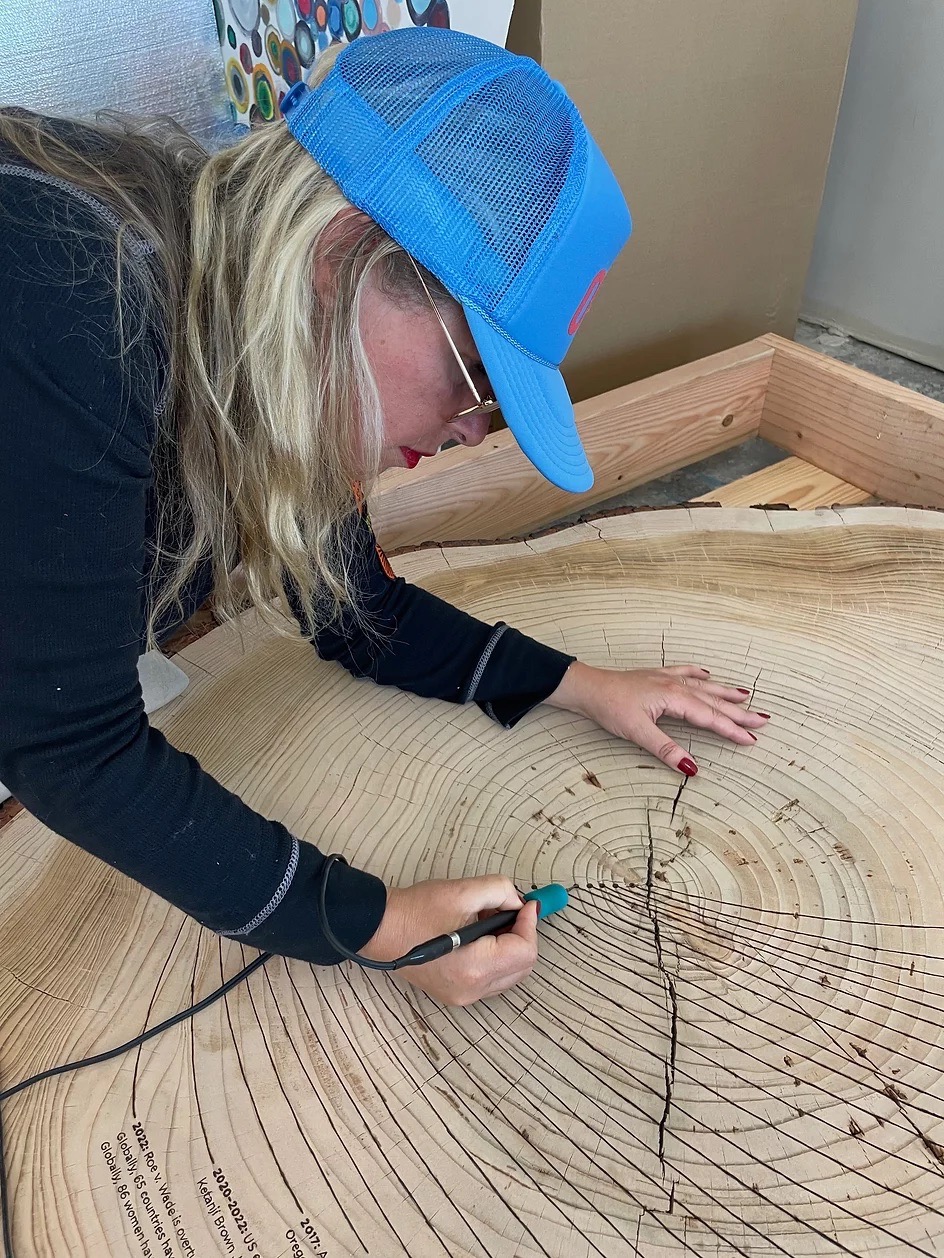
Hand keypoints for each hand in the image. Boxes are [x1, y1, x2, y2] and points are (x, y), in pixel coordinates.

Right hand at [359, 875, 539, 1006]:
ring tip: (488, 919)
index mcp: (475, 968)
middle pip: (521, 966)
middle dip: (522, 934)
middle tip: (508, 909)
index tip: (526, 903)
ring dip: (509, 945)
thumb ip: (501, 891)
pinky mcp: (456, 993)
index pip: (525, 952)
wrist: (381, 928)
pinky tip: (479, 934)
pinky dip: (495, 955)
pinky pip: (491, 977)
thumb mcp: (463, 891)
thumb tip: (519, 903)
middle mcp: (472, 990)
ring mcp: (463, 996)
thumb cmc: (416, 910)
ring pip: (509, 973)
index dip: (530, 924)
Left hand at [546, 661, 769, 774]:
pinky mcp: (656, 676)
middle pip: (713, 701)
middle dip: (738, 712)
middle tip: (763, 720)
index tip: (752, 740)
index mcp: (674, 697)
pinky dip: (699, 674)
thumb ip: (666, 750)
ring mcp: (666, 678)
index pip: (710, 717)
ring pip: (703, 686)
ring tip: (746, 696)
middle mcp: (675, 685)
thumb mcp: (637, 732)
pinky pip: (685, 673)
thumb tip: (691, 768)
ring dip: (725, 693)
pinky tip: (707, 673)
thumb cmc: (609, 707)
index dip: (732, 730)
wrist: (588, 686)